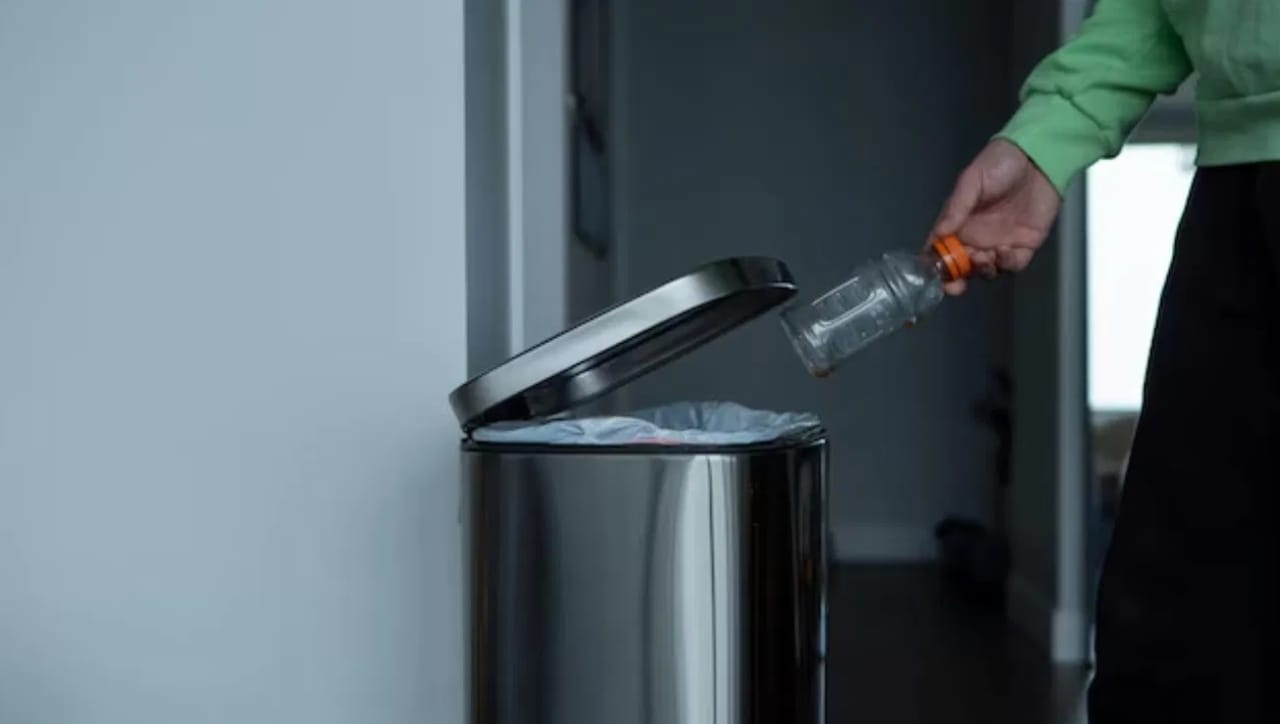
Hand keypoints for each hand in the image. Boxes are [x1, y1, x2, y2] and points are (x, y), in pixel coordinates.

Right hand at [931, 139, 1061, 294]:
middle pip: (961, 266)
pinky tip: (1006, 250)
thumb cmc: (1000, 164)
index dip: (935, 265)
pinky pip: (1013, 265)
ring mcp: (999, 243)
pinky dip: (1007, 264)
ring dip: (982, 270)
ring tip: (985, 256)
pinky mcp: (1024, 245)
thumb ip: (956, 207)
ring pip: (986, 270)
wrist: (1039, 158)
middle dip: (957, 277)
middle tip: (959, 279)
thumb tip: (939, 233)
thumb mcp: (972, 180)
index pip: (940, 249)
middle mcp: (977, 237)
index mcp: (959, 222)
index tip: (936, 274)